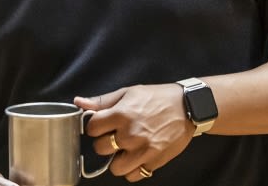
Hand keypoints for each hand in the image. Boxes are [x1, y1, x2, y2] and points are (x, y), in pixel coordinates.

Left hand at [76, 84, 194, 181]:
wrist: (188, 108)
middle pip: (100, 149)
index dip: (95, 126)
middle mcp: (130, 134)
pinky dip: (133, 169)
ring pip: (115, 168)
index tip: (102, 125)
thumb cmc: (157, 98)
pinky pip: (134, 175)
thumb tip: (79, 102)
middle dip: (104, 142)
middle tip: (114, 136)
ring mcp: (143, 150)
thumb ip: (102, 101)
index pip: (92, 128)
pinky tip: (136, 157)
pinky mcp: (155, 161)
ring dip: (117, 159)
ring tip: (125, 149)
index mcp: (121, 114)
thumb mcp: (128, 92)